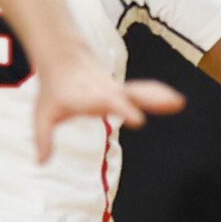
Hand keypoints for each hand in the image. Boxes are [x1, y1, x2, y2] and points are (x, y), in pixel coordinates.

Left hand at [33, 48, 184, 163]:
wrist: (63, 59)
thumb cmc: (54, 90)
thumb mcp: (43, 114)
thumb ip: (43, 139)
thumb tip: (41, 163)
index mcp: (89, 98)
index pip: (110, 104)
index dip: (126, 110)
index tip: (139, 121)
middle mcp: (107, 92)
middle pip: (133, 95)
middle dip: (151, 100)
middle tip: (174, 104)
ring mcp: (117, 88)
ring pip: (142, 91)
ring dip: (160, 96)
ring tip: (179, 103)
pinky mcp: (123, 88)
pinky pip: (144, 90)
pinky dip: (159, 94)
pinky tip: (175, 101)